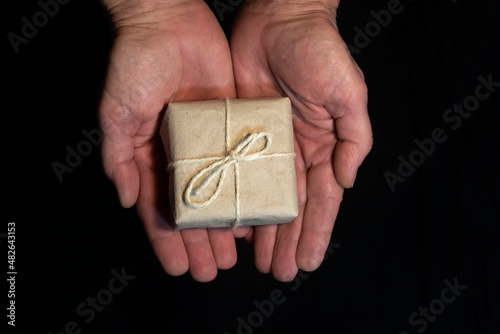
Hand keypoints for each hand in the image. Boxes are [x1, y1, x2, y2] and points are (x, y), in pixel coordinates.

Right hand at [99, 0, 247, 281]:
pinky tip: (257, 214)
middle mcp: (182, 154)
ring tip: (236, 254)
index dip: (167, 241)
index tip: (178, 267)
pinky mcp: (231, 124)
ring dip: (226, 225)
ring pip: (221, 193)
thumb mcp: (117, 113)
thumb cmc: (135, 65)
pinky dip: (248, 190)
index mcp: (152, 156)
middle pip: (194, 209)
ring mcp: (208, 142)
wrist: (168, 22)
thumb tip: (127, 199)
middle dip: (201, 242)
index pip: (160, 209)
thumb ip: (119, 157)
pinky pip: (242, 164)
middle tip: (212, 270)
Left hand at [230, 0, 372, 280]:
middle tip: (277, 272)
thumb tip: (346, 182)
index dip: (316, 233)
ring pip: (262, 197)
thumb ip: (354, 138)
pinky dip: (236, 198)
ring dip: (262, 230)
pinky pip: (236, 172)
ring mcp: (265, 145)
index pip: (320, 201)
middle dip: (287, 240)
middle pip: (290, 207)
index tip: (308, 263)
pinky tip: (232, 223)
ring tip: (256, 261)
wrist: (280, 18)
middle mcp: (293, 151)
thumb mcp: (348, 93)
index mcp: (322, 146)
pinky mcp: (239, 132)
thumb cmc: (319, 51)